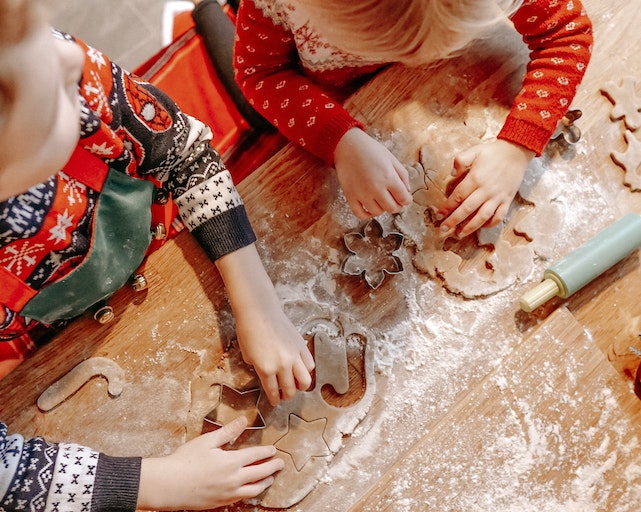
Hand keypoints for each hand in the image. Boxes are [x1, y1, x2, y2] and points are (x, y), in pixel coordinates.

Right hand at [138, 417, 284, 509]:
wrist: (168, 485)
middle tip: (280, 464)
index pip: (256, 456)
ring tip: (269, 479)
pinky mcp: (220, 503)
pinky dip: (251, 493)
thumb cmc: (185, 460)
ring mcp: (227, 494)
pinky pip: (241, 498)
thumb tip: (244, 420)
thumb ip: (228, 431)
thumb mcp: (208, 440)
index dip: (266, 452)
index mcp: (231, 462)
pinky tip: (250, 489)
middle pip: (260, 474)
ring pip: (253, 490)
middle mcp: (233, 480)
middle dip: (272, 468)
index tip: (273, 450)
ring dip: (264, 483)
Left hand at [215, 245, 314, 405]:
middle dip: (287, 396)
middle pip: (289, 389)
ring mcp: (294, 356)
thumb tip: (266, 374)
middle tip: (284, 395)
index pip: (273, 391)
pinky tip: (301, 370)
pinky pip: (309, 365)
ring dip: (301, 387)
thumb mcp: (247, 354)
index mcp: (265, 369)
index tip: (275, 401)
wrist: (259, 311)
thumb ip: (257, 368)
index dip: (274, 399)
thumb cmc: (248, 330)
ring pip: (305, 381)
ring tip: (296, 385)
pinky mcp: (301, 346)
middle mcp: (282, 365)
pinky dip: (306, 371)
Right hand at [334, 128, 411, 217]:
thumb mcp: (392, 159)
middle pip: (392, 208)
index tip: (405, 197)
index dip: (407, 199)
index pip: (404, 199)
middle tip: (395, 200)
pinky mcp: (350, 196)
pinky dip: (367, 215)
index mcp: (389, 177)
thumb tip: (407, 191)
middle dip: (397, 205)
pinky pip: (360, 214)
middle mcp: (376, 188)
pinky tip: (370, 208)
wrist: (348, 146)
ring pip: (377, 212)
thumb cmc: (370, 150)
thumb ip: (403, 176)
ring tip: (381, 200)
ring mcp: (362, 194)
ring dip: (382, 208)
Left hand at [437, 140, 533, 236]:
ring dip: (470, 227)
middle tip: (443, 228)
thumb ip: (460, 160)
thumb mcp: (474, 151)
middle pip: (467, 209)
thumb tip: (451, 174)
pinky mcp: (507, 200)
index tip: (439, 215)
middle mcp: (486, 190)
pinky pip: (499, 216)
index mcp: (475, 179)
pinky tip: (481, 226)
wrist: (517, 151)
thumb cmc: (493, 152)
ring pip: (482, 216)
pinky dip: (490, 223)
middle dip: (453, 220)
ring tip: (460, 234)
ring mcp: (497, 197)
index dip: (447, 207)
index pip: (458, 196)